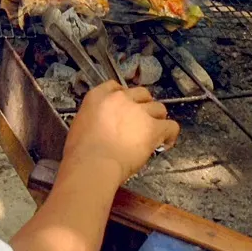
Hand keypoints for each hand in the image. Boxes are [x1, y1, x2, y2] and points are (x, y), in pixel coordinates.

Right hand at [63, 82, 179, 183]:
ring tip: (155, 131)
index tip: (126, 106)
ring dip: (157, 118)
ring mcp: (139, 111)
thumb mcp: (80, 124)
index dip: (125, 97)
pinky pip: (171, 125)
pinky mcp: (153, 127)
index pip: (116, 86)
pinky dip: (170, 134)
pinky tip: (166, 142)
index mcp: (98, 96)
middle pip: (141, 93)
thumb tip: (102, 125)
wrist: (93, 164)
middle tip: (142, 120)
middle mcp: (120, 98)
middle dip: (144, 105)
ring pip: (159, 107)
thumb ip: (95, 116)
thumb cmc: (82, 152)